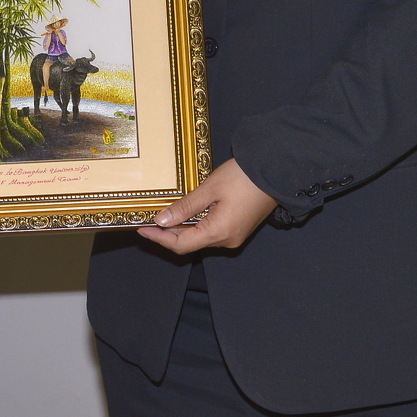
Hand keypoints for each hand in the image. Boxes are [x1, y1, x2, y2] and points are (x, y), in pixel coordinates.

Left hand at [136, 159, 274, 254]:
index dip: (159, 238)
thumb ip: (185, 207)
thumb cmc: (243, 177)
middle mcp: (226, 240)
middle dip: (168, 234)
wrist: (275, 171)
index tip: (141, 228)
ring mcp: (234, 236)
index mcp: (218, 232)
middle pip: (189, 244)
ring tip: (165, 213)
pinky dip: (196, 225)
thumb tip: (161, 220)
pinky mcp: (238, 229)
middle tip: (149, 219)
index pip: (180, 245)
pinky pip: (211, 232)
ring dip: (181, 229)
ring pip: (200, 239)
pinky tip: (186, 213)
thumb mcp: (210, 189)